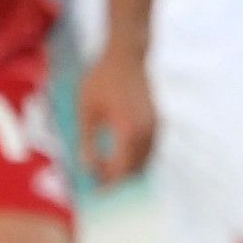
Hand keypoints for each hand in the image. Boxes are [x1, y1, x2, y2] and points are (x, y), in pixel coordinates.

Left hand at [76, 46, 157, 182]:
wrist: (127, 55)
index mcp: (128, 131)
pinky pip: (149, 149)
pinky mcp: (157, 121)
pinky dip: (136, 158)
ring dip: (127, 169)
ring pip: (144, 161)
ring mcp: (155, 127)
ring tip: (106, 169)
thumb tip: (86, 166)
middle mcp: (147, 132)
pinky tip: (119, 155)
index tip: (93, 187)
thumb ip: (86, 141)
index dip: (107, 182)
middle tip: (98, 181)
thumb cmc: (102, 79)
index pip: (120, 169)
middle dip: (117, 178)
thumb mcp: (86, 110)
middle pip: (135, 169)